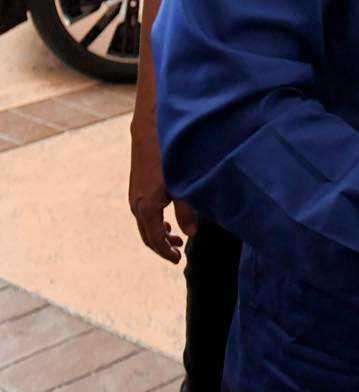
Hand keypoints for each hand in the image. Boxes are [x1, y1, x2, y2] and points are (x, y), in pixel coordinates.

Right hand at [127, 120, 188, 262]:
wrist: (151, 132)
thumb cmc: (169, 157)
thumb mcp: (183, 186)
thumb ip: (187, 211)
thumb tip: (191, 234)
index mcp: (147, 208)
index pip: (155, 240)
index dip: (166, 252)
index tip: (177, 260)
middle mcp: (136, 205)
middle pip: (147, 236)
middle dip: (161, 247)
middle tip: (177, 254)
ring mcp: (135, 196)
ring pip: (144, 224)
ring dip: (158, 234)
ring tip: (175, 238)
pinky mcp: (137, 188)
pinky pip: (143, 213)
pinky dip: (154, 222)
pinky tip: (167, 221)